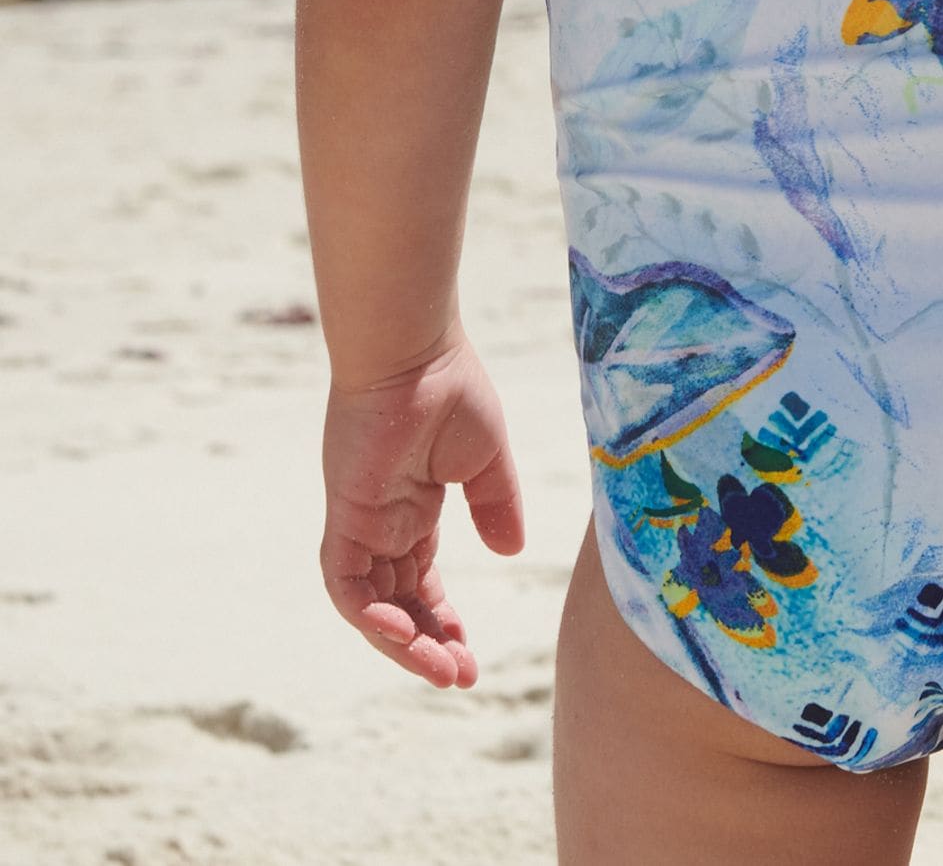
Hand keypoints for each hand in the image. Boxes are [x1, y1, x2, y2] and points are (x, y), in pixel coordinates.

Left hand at [320, 327, 524, 688]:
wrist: (415, 352)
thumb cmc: (452, 390)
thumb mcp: (486, 459)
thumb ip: (496, 505)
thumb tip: (510, 553)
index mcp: (415, 510)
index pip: (422, 583)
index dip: (443, 622)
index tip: (470, 656)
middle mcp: (384, 524)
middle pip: (399, 605)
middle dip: (428, 646)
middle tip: (461, 677)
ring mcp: (361, 524)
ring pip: (372, 608)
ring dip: (404, 643)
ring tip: (443, 668)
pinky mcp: (344, 518)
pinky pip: (346, 587)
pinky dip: (369, 617)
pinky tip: (402, 633)